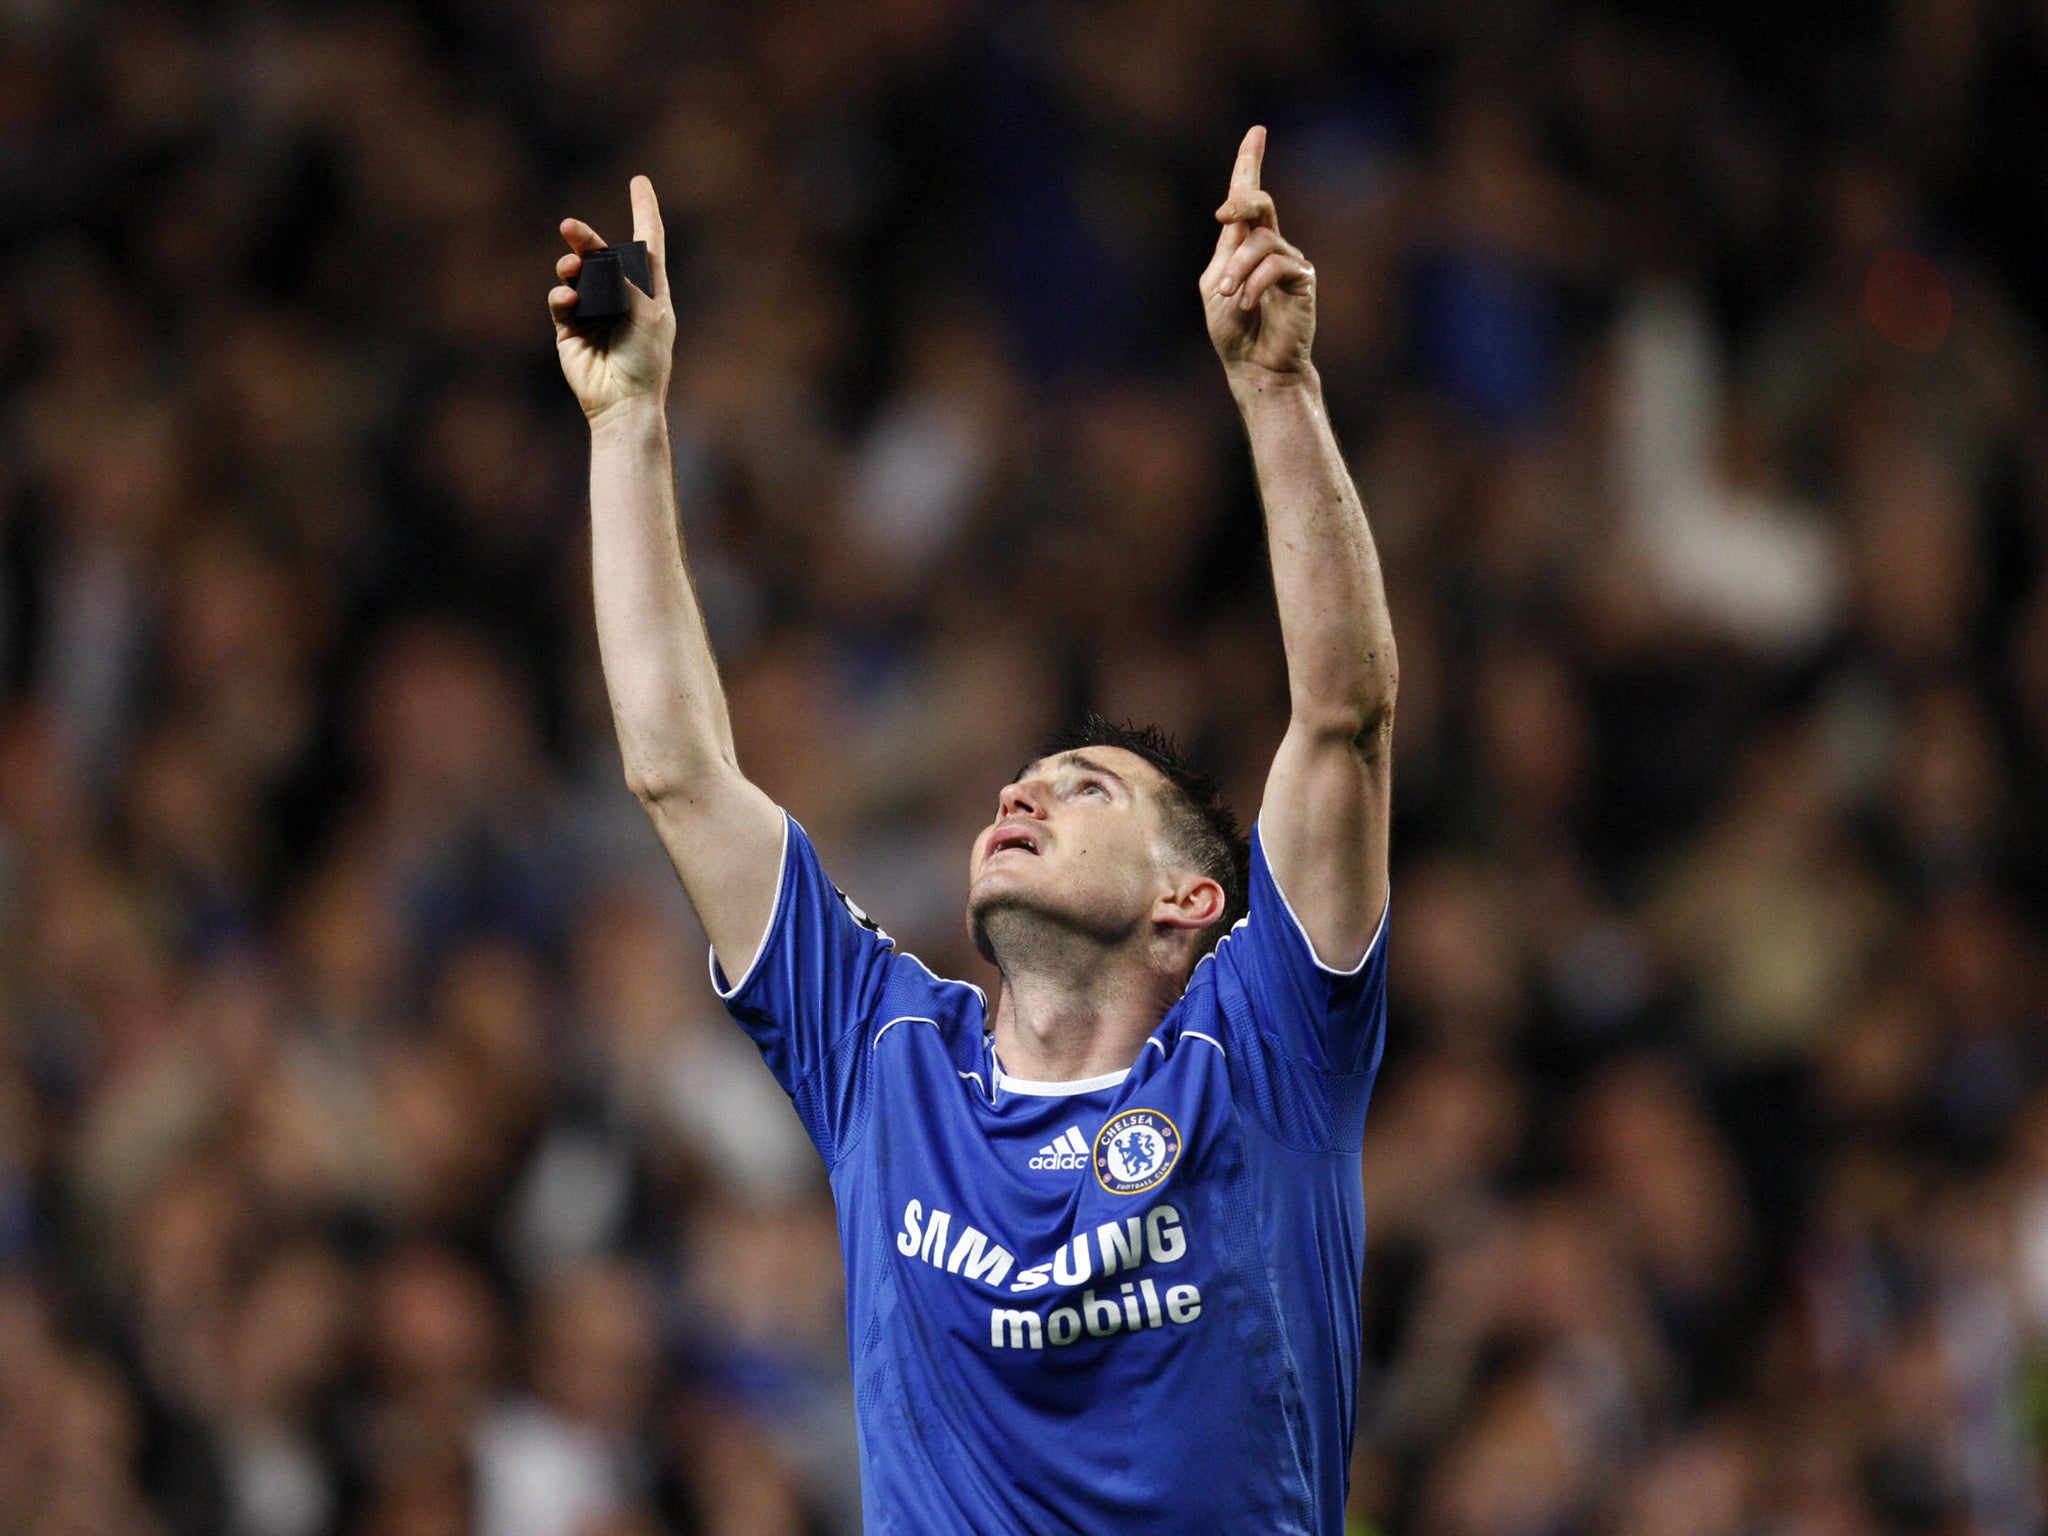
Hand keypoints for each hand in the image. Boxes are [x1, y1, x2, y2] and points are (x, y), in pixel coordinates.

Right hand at [549, 176, 676, 426]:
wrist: (624, 403)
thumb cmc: (646, 361)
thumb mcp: (649, 316)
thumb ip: (628, 282)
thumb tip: (600, 259)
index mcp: (650, 293)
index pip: (648, 245)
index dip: (644, 211)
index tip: (639, 181)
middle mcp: (621, 298)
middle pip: (602, 255)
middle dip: (587, 239)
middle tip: (570, 226)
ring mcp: (594, 312)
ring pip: (577, 275)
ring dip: (572, 266)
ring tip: (571, 267)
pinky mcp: (570, 330)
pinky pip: (561, 302)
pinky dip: (562, 296)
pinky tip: (567, 298)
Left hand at [1201, 126, 1314, 380]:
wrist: (1255, 366)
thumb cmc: (1233, 331)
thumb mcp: (1216, 288)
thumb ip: (1226, 253)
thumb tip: (1240, 227)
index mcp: (1244, 244)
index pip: (1249, 197)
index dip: (1250, 162)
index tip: (1256, 130)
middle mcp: (1270, 246)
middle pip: (1261, 204)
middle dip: (1241, 202)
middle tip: (1223, 217)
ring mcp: (1288, 260)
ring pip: (1262, 242)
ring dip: (1239, 268)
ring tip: (1232, 296)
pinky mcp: (1303, 279)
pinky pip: (1277, 265)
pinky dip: (1256, 283)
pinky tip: (1249, 305)